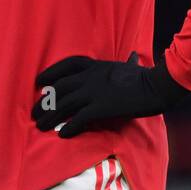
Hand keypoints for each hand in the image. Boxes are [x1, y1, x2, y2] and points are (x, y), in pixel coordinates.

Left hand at [31, 50, 190, 137]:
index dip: (50, 74)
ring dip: (50, 116)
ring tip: (40, 126)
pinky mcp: (101, 107)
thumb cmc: (145, 77)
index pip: (66, 65)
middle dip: (44, 101)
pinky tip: (62, 134)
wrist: (155, 86)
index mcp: (96, 66)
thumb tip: (133, 56)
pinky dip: (69, 127)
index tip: (39, 82)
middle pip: (59, 88)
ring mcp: (94, 91)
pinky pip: (79, 118)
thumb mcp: (130, 65)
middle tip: (35, 112)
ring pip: (64, 104)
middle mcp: (90, 77)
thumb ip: (126, 62)